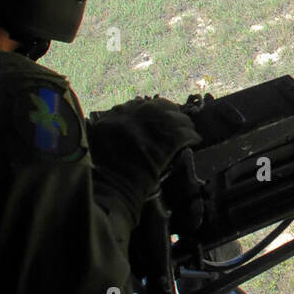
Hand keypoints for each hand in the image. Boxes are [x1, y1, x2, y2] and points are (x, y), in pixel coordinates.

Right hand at [87, 97, 200, 220]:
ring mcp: (152, 126)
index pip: (140, 105)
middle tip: (177, 123)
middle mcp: (136, 115)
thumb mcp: (98, 141)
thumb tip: (124, 126)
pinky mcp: (167, 141)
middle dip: (171, 114)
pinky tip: (195, 140)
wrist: (112, 188)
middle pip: (161, 107)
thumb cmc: (103, 172)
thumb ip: (110, 128)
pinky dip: (192, 136)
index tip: (158, 118)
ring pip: (177, 118)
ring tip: (189, 131)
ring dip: (184, 124)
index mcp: (117, 115)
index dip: (152, 111)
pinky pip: (185, 133)